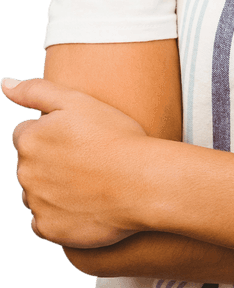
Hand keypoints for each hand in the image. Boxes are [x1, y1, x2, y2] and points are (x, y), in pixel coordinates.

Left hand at [3, 76, 149, 247]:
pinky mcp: (48, 229)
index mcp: (28, 139)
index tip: (77, 135)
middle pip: (29, 163)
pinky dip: (59, 213)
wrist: (141, 182)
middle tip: (86, 156)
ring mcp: (35, 203)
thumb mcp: (77, 100)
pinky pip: (45, 219)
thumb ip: (35, 90)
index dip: (52, 132)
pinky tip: (85, 202)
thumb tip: (5, 83)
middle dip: (49, 159)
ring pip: (36, 191)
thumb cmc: (115, 136)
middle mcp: (24, 173)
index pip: (25, 133)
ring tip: (89, 180)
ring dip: (53, 186)